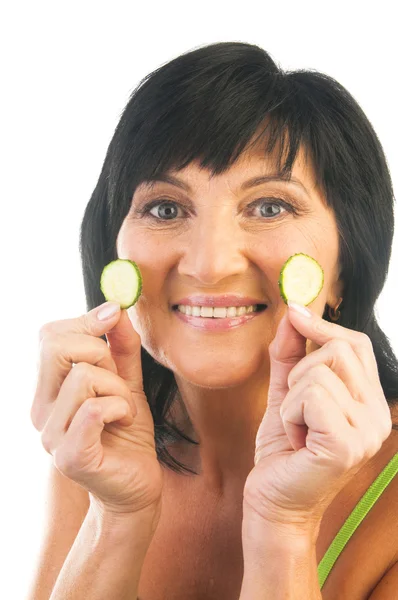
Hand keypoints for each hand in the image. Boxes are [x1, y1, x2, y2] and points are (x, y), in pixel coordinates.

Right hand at [31, 302, 162, 516]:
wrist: (136, 485)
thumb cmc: (127, 433)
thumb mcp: (127, 382)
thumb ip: (122, 348)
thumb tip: (116, 308)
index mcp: (49, 389)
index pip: (49, 336)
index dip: (84, 320)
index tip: (113, 319)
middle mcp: (41, 410)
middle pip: (56, 346)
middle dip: (99, 351)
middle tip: (116, 378)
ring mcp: (51, 435)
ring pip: (83, 375)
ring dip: (117, 389)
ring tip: (123, 410)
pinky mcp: (70, 456)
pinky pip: (94, 408)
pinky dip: (120, 408)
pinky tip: (123, 423)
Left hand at [243, 303, 391, 530]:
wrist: (273, 501)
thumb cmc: (283, 450)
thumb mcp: (284, 393)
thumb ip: (289, 354)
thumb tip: (292, 312)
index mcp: (369, 400)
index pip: (356, 344)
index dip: (323, 325)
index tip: (293, 311)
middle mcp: (378, 414)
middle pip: (338, 350)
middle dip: (299, 373)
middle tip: (296, 410)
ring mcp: (368, 430)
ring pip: (317, 373)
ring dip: (290, 401)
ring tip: (297, 430)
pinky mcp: (347, 444)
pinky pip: (310, 397)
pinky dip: (289, 415)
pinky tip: (297, 441)